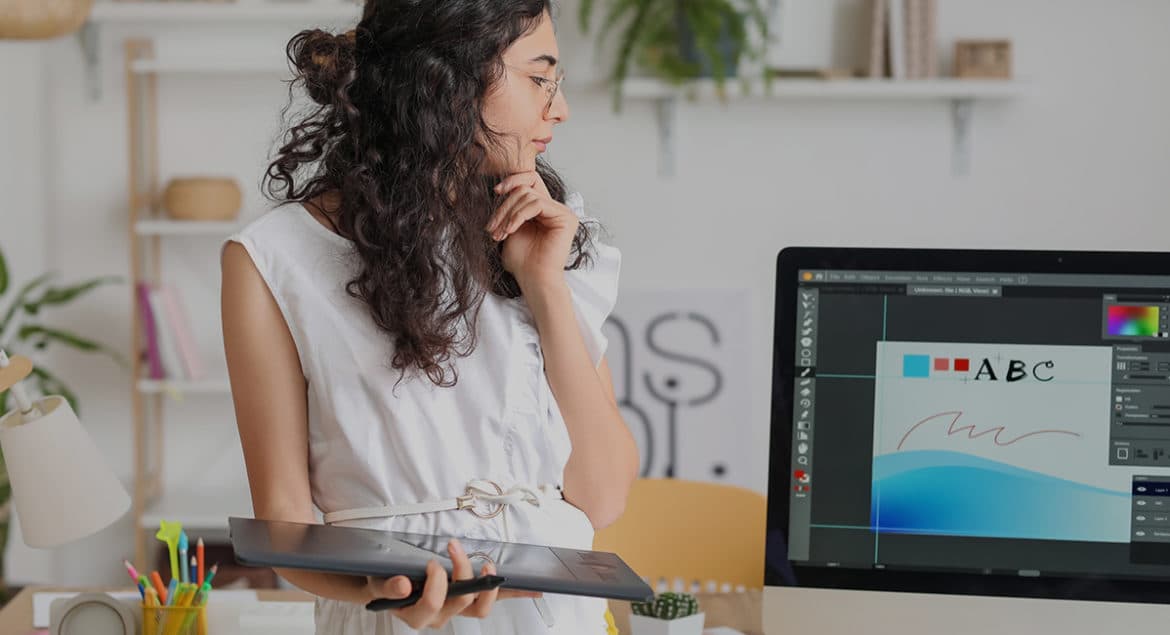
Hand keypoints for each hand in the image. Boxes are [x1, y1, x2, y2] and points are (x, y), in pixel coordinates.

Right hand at [363, 539, 540, 628]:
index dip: (437, 584)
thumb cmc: (384, 582)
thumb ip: (388, 586)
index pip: (433, 605)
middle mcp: (438, 616)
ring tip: (486, 564)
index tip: (433, 562)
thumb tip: (403, 586)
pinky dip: (513, 594)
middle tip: (454, 549)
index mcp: (416, 613)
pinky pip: (492, 600)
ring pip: (479, 609)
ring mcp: (455, 609)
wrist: (385, 585)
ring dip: (488, 586)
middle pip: (460, 602)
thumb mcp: (379, 581)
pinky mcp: (468, 600)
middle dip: (462, 572)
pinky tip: (532, 591)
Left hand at [487, 171, 578, 287]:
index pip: (529, 180)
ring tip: (501, 233)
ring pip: (528, 195)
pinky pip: (537, 204)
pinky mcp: (566, 217)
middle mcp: (555, 208)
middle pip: (525, 187)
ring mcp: (562, 212)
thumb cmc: (521, 261)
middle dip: (504, 206)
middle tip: (492, 228)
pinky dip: (518, 216)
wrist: (533, 279)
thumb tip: (500, 186)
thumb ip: (510, 207)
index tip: (496, 191)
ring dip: (508, 213)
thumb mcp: (510, 227)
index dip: (512, 181)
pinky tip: (511, 230)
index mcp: (543, 209)